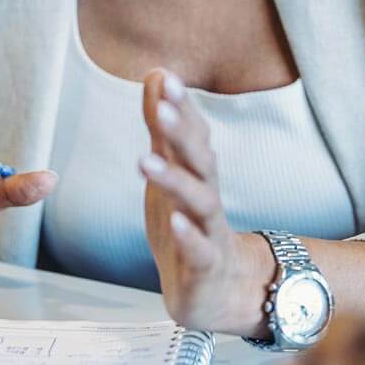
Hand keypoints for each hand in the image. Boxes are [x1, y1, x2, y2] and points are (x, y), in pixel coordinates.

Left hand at [138, 69, 271, 333]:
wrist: (218, 291)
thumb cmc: (189, 224)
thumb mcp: (171, 172)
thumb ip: (164, 128)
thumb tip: (158, 74)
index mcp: (197, 172)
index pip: (193, 133)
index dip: (182, 106)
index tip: (166, 76)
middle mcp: (206, 195)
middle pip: (199, 159)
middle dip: (183, 132)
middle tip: (163, 106)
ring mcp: (209, 230)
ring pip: (199, 201)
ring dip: (176, 180)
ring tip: (146, 161)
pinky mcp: (206, 265)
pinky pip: (198, 249)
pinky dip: (187, 235)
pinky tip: (174, 220)